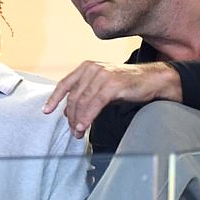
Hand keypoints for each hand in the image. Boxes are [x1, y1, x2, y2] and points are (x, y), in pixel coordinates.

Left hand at [43, 61, 180, 137]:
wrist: (153, 79)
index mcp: (87, 67)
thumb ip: (85, 95)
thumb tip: (68, 111)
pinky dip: (87, 117)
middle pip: (73, 96)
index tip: (46, 111)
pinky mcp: (113, 84)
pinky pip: (95, 104)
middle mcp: (92, 69)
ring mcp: (103, 75)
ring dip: (78, 120)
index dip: (54, 98)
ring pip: (82, 101)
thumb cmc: (127, 84)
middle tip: (72, 131)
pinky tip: (84, 127)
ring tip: (78, 133)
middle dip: (70, 117)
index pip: (64, 83)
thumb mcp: (102, 86)